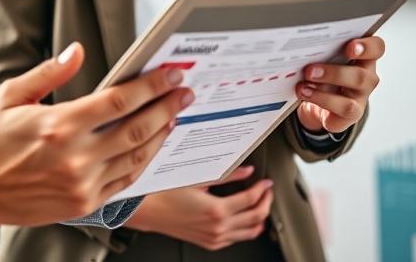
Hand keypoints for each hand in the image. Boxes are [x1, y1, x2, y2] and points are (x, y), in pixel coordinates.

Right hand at [0, 42, 194, 230]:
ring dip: (161, 133)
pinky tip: (153, 144)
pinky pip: (126, 180)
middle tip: (184, 91)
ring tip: (174, 114)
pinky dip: (144, 160)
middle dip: (166, 106)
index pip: (118, 101)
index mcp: (59, 125)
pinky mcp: (85, 203)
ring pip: (136, 155)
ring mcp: (83, 184)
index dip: (150, 86)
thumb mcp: (11, 96)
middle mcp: (75, 157)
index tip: (170, 74)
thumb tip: (77, 51)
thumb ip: (49, 73)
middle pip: (136, 128)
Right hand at [125, 166, 273, 249]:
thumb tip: (246, 171)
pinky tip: (242, 217)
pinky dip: (246, 228)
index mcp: (216, 210)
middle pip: (256, 218)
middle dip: (265, 202)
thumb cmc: (166, 193)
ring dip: (259, 217)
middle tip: (266, 192)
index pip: (251, 200)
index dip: (262, 189)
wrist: (150, 211)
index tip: (264, 182)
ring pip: (250, 232)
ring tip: (259, 204)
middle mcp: (218, 227)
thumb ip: (226, 175)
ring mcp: (215, 238)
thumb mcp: (197, 178)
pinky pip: (237, 239)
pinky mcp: (210, 243)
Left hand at [296, 36, 383, 133]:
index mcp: (363, 56)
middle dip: (334, 73)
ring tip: (302, 86)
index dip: (367, 47)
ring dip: (326, 90)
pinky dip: (321, 101)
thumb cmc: (322, 70)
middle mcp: (367, 76)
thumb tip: (302, 46)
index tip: (350, 47)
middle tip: (309, 71)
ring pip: (352, 94)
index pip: (376, 48)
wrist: (317, 100)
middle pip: (362, 75)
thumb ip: (321, 50)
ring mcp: (361, 96)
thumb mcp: (322, 58)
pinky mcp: (353, 114)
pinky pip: (343, 109)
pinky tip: (306, 95)